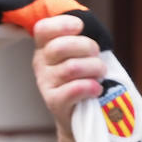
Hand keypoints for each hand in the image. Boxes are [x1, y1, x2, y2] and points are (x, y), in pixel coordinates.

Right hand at [32, 14, 104, 141]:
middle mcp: (40, 63)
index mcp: (45, 47)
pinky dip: (90, 86)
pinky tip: (97, 88)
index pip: (43, 29)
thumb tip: (92, 26)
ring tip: (101, 74)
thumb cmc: (83, 79)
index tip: (80, 26)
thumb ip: (81, 39)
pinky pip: (73, 89)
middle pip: (60, 47)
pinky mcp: (54, 102)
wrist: (80, 116)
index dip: (62, 24)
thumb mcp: (80, 55)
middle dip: (87, 47)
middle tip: (97, 56)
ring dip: (94, 68)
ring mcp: (45, 83)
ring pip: (72, 68)